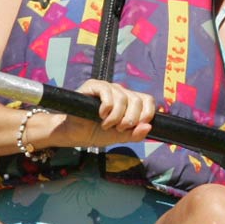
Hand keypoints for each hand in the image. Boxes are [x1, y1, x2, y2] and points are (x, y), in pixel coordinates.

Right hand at [32, 81, 154, 150]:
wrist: (76, 134)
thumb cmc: (97, 133)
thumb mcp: (120, 137)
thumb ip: (135, 134)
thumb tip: (148, 127)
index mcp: (129, 101)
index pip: (147, 100)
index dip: (147, 113)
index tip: (138, 126)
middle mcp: (120, 92)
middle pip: (137, 100)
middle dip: (130, 119)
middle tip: (119, 129)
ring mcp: (107, 88)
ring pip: (122, 97)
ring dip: (116, 116)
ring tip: (106, 125)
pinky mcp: (93, 86)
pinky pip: (107, 92)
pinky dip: (107, 107)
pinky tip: (101, 115)